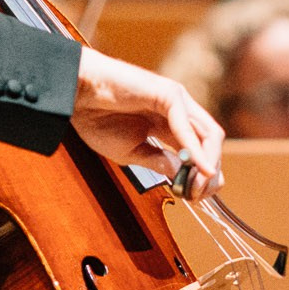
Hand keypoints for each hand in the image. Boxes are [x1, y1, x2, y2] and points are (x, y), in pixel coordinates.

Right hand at [73, 48, 225, 192]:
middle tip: (199, 195)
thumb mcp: (130, 153)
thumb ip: (158, 162)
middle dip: (210, 172)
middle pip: (211, 143)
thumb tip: (183, 177)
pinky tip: (196, 166)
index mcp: (170, 125)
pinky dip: (194, 148)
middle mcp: (180, 111)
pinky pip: (185, 124)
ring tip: (198, 184)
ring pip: (208, 133)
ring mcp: (177, 100)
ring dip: (207, 162)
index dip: (202, 175)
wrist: (77, 96)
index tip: (196, 196)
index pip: (200, 151)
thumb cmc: (97, 119)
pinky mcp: (169, 93)